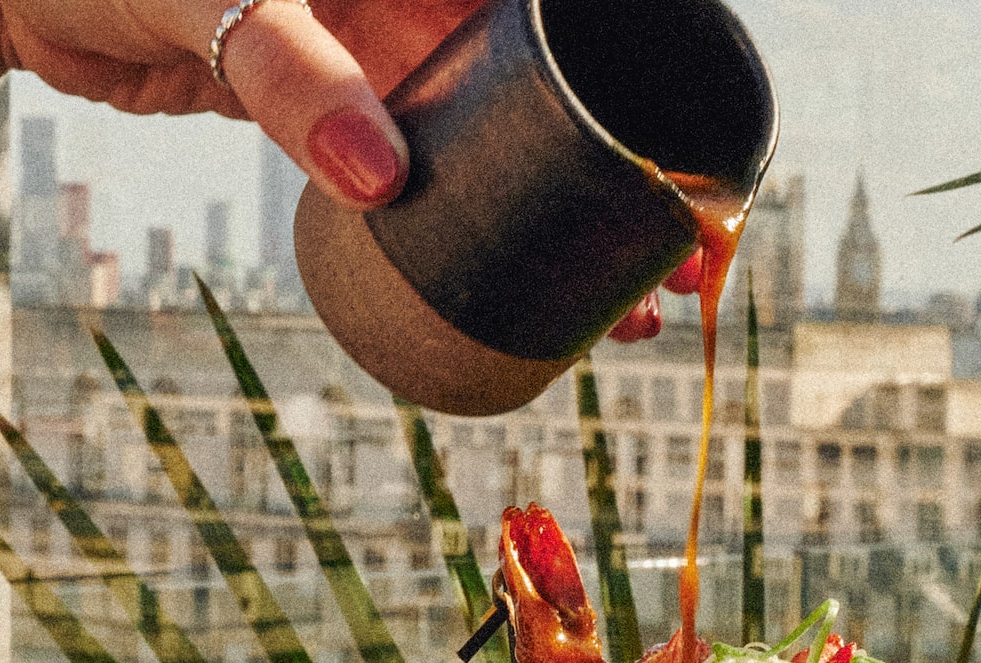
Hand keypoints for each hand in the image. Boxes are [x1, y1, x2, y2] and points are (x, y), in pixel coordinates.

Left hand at [0, 0, 693, 333]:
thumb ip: (289, 67)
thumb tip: (381, 177)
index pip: (564, 22)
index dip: (641, 83)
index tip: (691, 164)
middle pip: (564, 101)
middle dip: (626, 187)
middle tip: (676, 276)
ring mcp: (395, 54)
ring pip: (512, 153)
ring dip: (564, 232)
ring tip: (622, 315)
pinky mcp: (353, 110)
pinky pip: (442, 181)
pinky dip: (482, 240)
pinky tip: (517, 295)